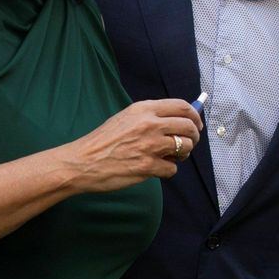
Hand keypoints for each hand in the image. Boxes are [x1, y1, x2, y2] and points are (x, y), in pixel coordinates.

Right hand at [64, 99, 203, 193]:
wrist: (82, 162)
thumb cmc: (101, 142)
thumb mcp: (124, 119)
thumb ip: (149, 117)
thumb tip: (178, 120)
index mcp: (143, 110)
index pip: (182, 107)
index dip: (195, 117)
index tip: (196, 125)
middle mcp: (149, 124)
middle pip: (188, 127)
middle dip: (193, 137)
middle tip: (187, 144)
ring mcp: (150, 146)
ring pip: (185, 147)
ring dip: (182, 154)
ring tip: (170, 157)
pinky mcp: (148, 166)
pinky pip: (172, 169)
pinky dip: (167, 170)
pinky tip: (154, 169)